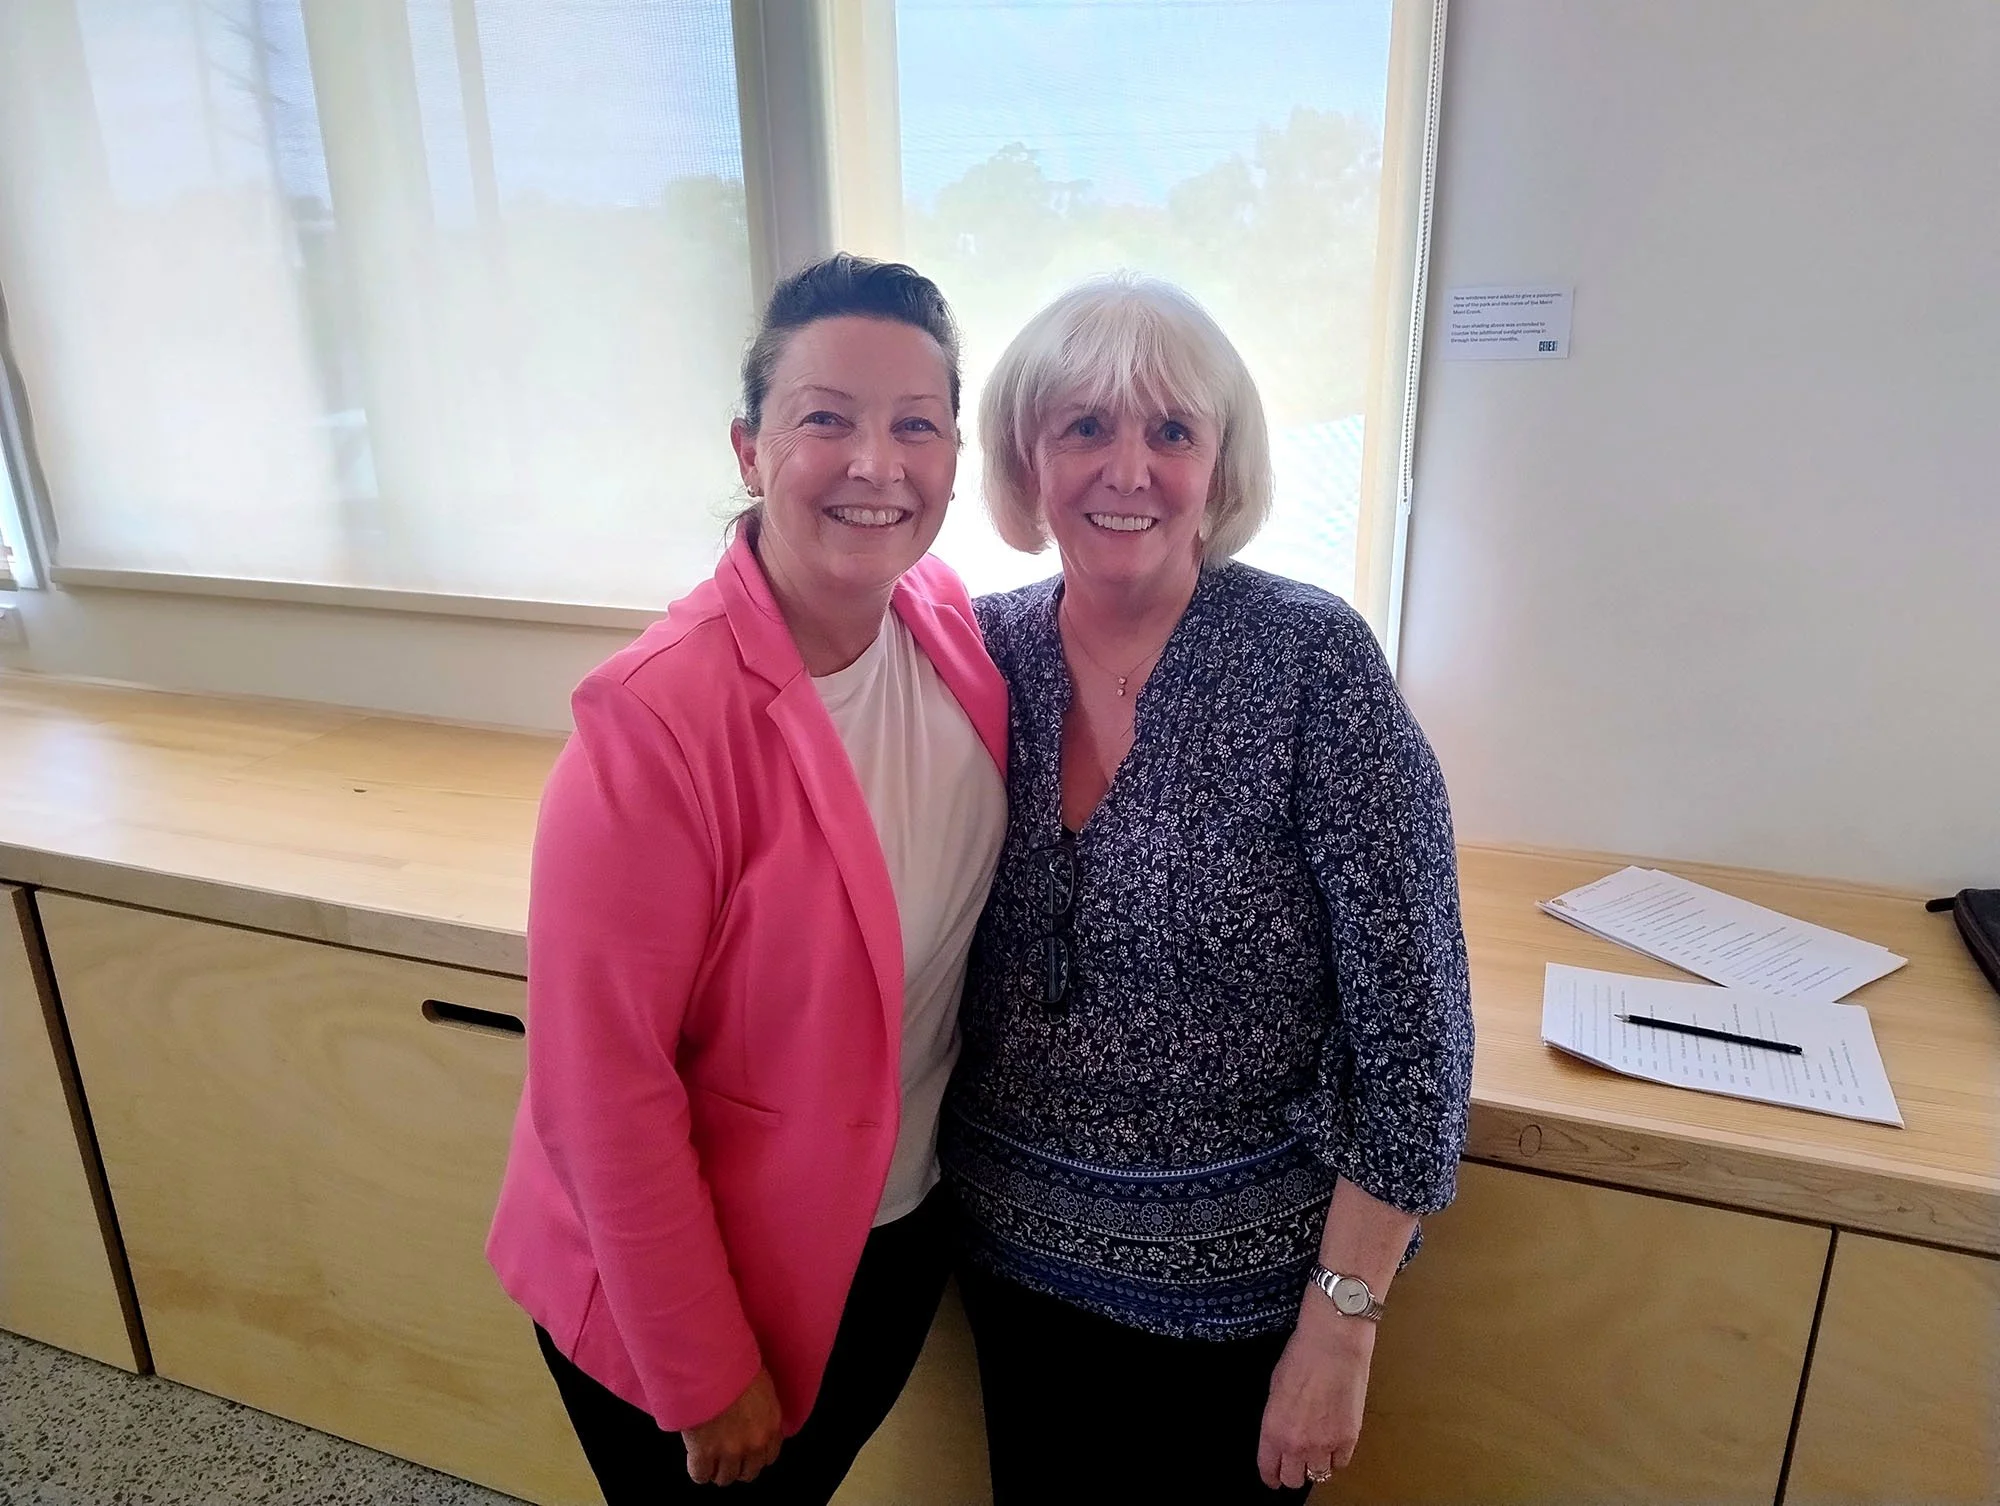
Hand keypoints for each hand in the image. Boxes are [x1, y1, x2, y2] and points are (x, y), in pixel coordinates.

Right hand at [683, 1369, 782, 1485]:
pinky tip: (694, 1459)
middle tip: (726, 1457)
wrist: (710, 1364)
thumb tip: (756, 1418)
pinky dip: (697, 1470)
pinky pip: (700, 1475)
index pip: (769, 1457)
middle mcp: (754, 1443)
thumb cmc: (735, 1365)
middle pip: (748, 1473)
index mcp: (771, 1425)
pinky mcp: (703, 1452)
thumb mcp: (761, 1385)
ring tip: (710, 1459)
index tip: (746, 1452)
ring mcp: (729, 1450)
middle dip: (737, 1467)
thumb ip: (763, 1409)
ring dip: (717, 1471)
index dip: (755, 1456)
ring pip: (725, 1478)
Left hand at [1257, 1300, 1374, 1490]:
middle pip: (1294, 1480)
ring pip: (1319, 1475)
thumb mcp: (1275, 1388)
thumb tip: (1281, 1433)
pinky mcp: (1349, 1438)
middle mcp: (1298, 1443)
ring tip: (1316, 1452)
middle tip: (1295, 1463)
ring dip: (1316, 1465)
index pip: (1269, 1469)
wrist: (1333, 1343)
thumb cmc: (1301, 1356)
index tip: (1273, 1477)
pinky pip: (1341, 1462)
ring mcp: (1325, 1444)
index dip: (1271, 1476)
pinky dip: (1336, 1456)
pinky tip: (1334, 1443)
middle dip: (1292, 1473)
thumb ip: (1276, 1419)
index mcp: (1274, 1430)